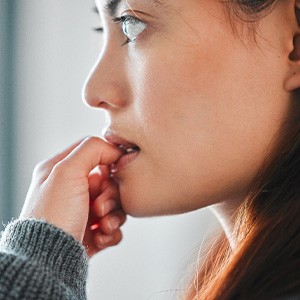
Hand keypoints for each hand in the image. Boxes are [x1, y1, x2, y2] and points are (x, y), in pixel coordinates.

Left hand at [20, 137, 125, 255]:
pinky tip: (99, 237)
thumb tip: (113, 149)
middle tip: (100, 207)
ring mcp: (83, 211)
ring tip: (102, 226)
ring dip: (114, 216)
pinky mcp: (92, 232)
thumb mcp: (67, 172)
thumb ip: (91, 150)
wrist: (49, 260)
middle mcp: (72, 190)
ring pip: (115, 204)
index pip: (93, 152)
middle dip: (110, 196)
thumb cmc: (53, 216)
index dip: (109, 159)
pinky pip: (114, 226)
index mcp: (62, 171)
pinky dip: (111, 232)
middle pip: (109, 181)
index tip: (116, 170)